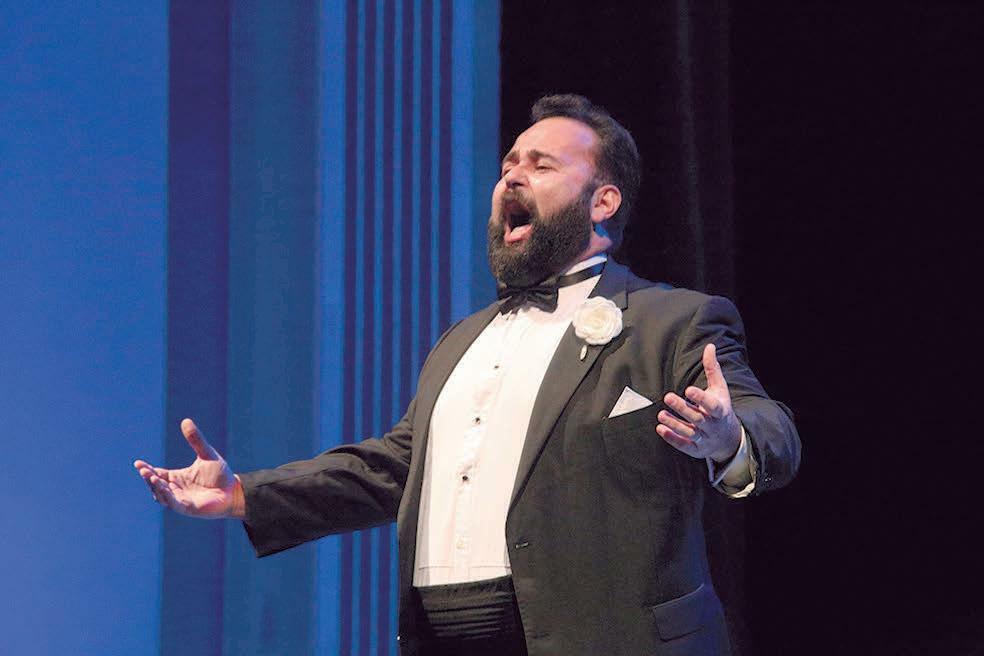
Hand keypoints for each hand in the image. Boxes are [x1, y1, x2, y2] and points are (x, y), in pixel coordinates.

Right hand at [133, 419, 243, 518]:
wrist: (233, 490)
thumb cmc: (219, 474)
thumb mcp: (206, 454)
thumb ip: (195, 440)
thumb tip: (186, 420)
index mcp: (177, 477)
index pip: (157, 473)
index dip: (147, 469)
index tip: (137, 463)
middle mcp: (175, 489)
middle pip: (156, 484)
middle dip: (148, 477)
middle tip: (143, 469)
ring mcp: (180, 499)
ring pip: (161, 495)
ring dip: (156, 487)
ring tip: (152, 477)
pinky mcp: (187, 508)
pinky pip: (174, 503)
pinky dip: (167, 496)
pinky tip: (164, 488)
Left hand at [656, 343, 741, 462]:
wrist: (729, 439)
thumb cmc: (720, 408)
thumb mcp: (720, 389)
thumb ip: (713, 369)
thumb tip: (710, 346)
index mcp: (720, 411)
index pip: (711, 405)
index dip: (701, 398)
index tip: (688, 389)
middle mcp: (713, 426)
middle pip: (697, 419)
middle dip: (682, 409)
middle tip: (667, 397)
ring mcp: (705, 439)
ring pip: (690, 433)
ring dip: (675, 424)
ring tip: (660, 414)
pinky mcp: (696, 449)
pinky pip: (684, 445)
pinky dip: (672, 439)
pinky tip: (660, 429)